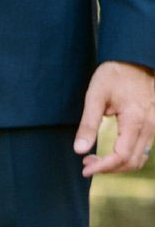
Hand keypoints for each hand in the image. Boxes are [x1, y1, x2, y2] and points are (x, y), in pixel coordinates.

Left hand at [74, 61, 154, 176]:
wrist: (136, 57)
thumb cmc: (115, 74)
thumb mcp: (96, 95)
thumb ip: (88, 124)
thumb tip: (79, 150)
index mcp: (136, 120)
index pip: (121, 157)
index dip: (102, 168)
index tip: (85, 168)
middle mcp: (150, 125)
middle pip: (132, 162)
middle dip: (108, 168)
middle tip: (87, 163)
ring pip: (139, 159)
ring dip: (117, 165)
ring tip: (96, 159)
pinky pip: (144, 150)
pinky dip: (127, 157)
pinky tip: (111, 152)